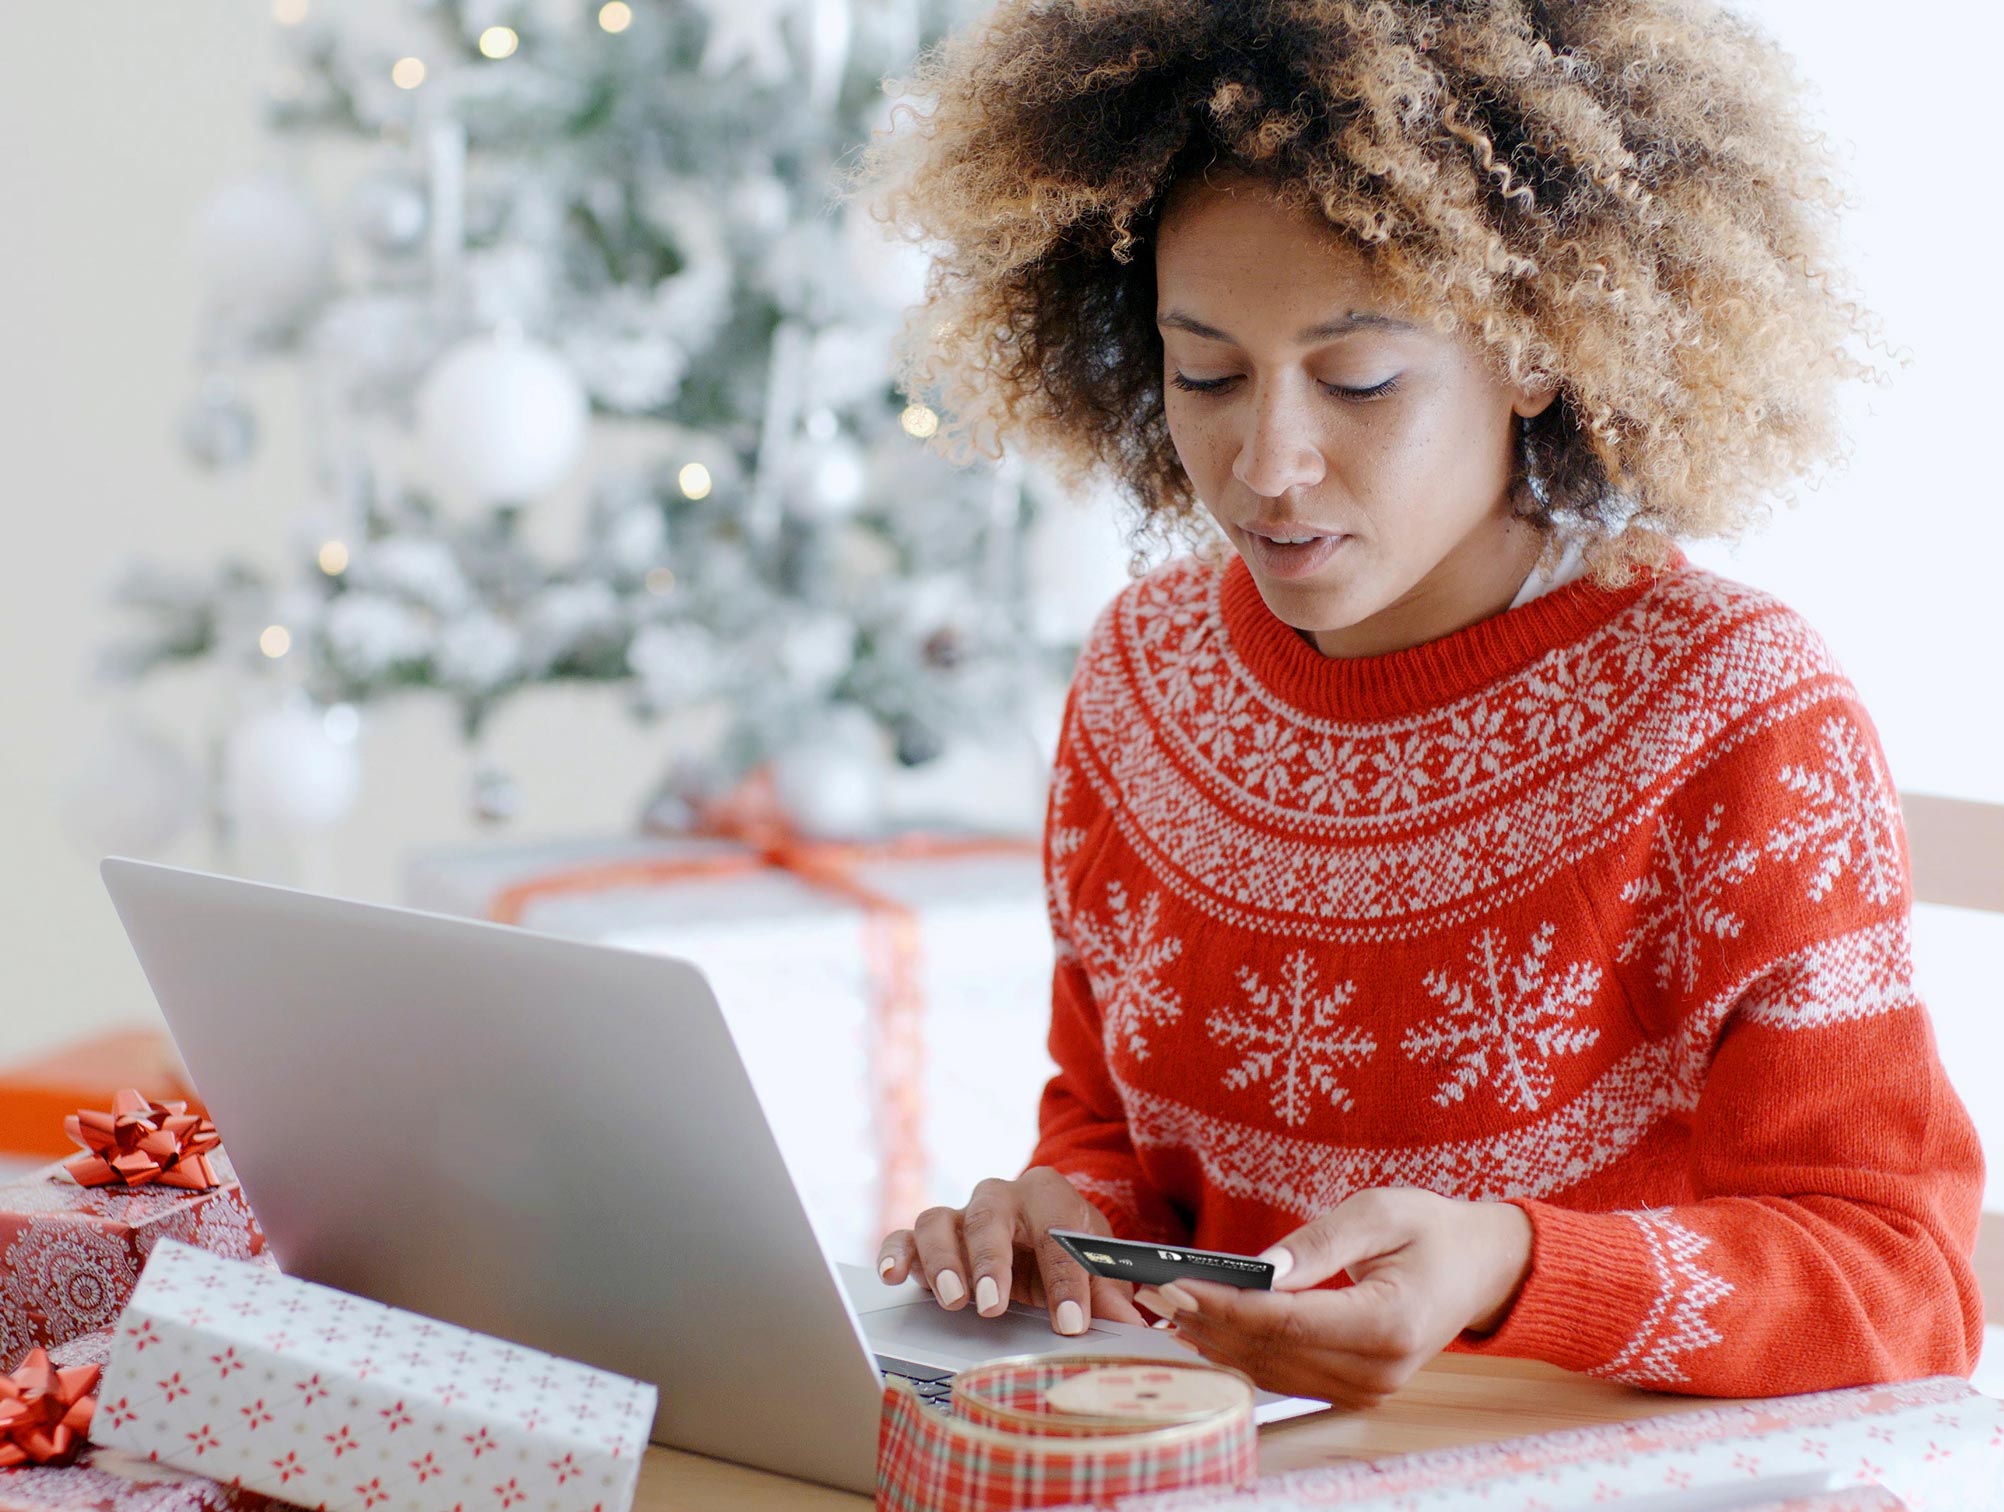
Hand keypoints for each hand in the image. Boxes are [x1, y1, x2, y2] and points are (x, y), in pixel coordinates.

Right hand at [876, 1167, 1148, 1334]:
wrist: (1041, 1232)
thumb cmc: (1068, 1249)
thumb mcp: (1096, 1267)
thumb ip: (1109, 1294)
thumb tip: (1133, 1328)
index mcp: (1048, 1195)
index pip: (1057, 1229)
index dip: (1065, 1278)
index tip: (1071, 1324)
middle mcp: (999, 1197)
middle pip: (988, 1214)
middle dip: (990, 1260)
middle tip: (992, 1305)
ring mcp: (959, 1216)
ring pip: (939, 1221)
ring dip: (943, 1261)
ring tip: (954, 1300)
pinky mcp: (928, 1240)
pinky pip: (904, 1237)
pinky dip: (896, 1253)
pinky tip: (894, 1277)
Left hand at [1133, 1188, 1531, 1410]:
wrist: (1480, 1269)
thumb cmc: (1432, 1231)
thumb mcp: (1380, 1213)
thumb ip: (1320, 1243)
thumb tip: (1262, 1269)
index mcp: (1388, 1324)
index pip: (1286, 1322)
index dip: (1226, 1305)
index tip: (1177, 1283)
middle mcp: (1377, 1371)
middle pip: (1271, 1352)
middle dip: (1207, 1322)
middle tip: (1154, 1293)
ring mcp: (1368, 1389)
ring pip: (1272, 1371)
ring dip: (1216, 1342)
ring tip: (1166, 1309)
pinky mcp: (1356, 1390)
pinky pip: (1286, 1376)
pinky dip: (1242, 1353)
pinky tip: (1205, 1329)